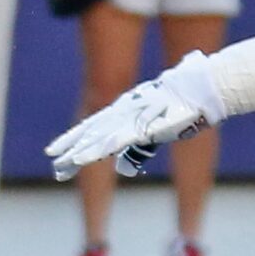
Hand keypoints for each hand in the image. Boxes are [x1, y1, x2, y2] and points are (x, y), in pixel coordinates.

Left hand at [48, 54, 226, 178]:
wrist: (203, 88)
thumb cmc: (185, 104)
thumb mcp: (155, 130)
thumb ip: (138, 149)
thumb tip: (125, 168)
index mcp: (126, 110)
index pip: (94, 126)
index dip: (74, 137)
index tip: (55, 150)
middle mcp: (124, 112)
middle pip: (90, 131)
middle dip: (69, 146)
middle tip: (51, 159)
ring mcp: (132, 117)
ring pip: (98, 138)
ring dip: (78, 152)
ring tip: (61, 165)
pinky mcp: (143, 125)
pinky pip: (116, 140)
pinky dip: (98, 149)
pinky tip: (84, 158)